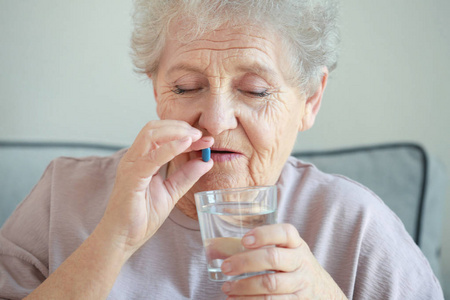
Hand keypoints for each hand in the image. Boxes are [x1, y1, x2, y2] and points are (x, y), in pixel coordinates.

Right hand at [100, 120, 213, 255]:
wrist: (123, 238)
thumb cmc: (142, 216)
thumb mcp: (171, 192)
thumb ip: (186, 176)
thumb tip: (206, 161)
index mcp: (142, 160)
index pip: (161, 135)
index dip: (184, 132)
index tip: (204, 138)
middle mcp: (134, 158)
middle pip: (155, 128)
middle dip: (180, 127)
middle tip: (201, 134)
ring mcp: (131, 166)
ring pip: (151, 135)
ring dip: (176, 132)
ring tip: (195, 137)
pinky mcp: (132, 178)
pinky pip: (152, 157)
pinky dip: (170, 147)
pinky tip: (186, 144)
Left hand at [220, 224, 347, 298]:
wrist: (325, 295)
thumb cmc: (296, 269)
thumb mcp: (289, 253)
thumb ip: (265, 247)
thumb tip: (216, 247)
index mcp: (297, 245)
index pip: (285, 232)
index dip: (264, 234)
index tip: (244, 240)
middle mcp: (301, 262)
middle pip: (273, 258)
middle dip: (245, 262)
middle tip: (226, 267)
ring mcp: (301, 284)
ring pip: (270, 285)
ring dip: (244, 287)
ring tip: (227, 288)